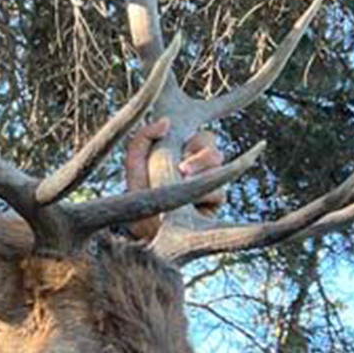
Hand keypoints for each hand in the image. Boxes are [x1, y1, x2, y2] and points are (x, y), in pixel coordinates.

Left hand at [124, 118, 224, 239]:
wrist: (143, 231)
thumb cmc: (138, 195)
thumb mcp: (134, 163)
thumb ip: (143, 137)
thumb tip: (166, 122)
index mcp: (184, 153)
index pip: (204, 138)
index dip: (196, 141)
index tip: (180, 149)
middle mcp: (200, 168)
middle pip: (216, 151)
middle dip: (201, 158)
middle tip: (182, 170)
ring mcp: (210, 186)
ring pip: (219, 170)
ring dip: (200, 176)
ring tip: (181, 186)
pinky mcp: (214, 205)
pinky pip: (219, 192)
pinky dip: (203, 195)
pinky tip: (188, 204)